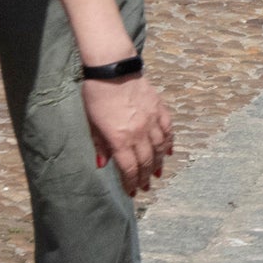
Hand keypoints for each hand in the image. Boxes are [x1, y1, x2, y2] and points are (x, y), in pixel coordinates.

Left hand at [80, 75, 172, 195]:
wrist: (113, 70)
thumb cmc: (97, 96)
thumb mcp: (92, 124)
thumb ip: (100, 145)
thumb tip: (102, 165)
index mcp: (120, 138)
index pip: (129, 168)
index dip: (131, 183)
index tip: (132, 192)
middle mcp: (139, 132)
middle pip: (146, 161)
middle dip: (145, 177)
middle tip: (146, 188)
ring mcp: (152, 120)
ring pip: (160, 148)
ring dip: (159, 163)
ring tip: (157, 173)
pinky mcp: (160, 109)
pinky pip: (168, 131)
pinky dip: (170, 143)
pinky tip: (169, 151)